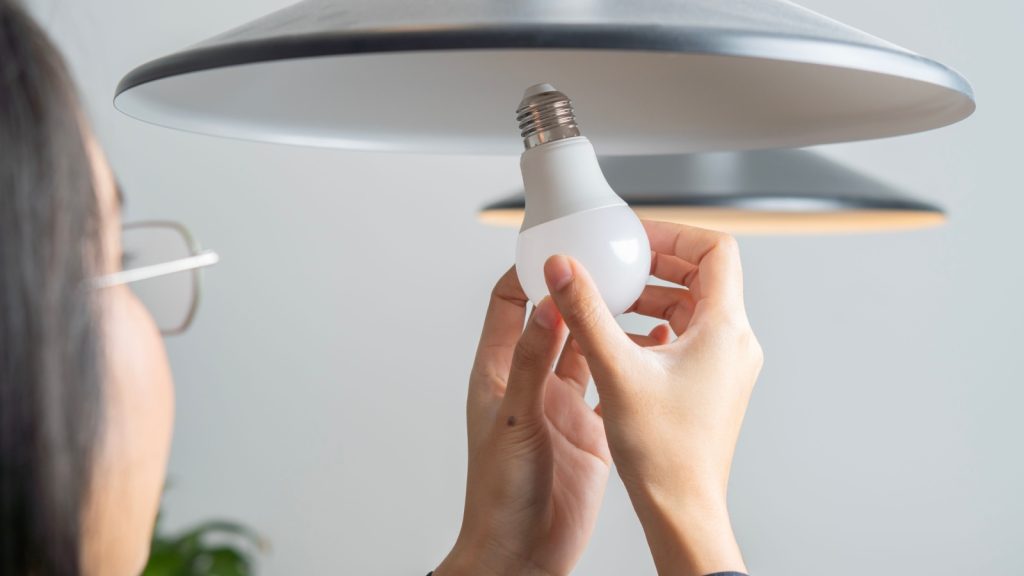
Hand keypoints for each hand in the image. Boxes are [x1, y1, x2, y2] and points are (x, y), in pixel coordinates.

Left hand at [436, 268, 670, 575]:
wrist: (521, 552)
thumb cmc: (499, 494)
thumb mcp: (517, 419)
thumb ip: (533, 362)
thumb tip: (548, 306)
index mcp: (498, 372)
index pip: (507, 303)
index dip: (527, 272)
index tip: (556, 247)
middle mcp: (531, 382)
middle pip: (555, 320)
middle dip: (580, 291)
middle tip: (611, 264)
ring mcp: (563, 405)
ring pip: (590, 349)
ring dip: (611, 324)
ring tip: (643, 298)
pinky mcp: (591, 430)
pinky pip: (614, 385)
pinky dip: (632, 364)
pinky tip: (654, 347)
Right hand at [542, 221, 762, 575]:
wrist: (681, 509)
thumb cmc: (663, 453)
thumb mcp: (615, 369)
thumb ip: (585, 312)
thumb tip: (563, 268)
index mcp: (724, 330)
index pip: (716, 251)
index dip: (676, 235)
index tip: (638, 239)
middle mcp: (734, 343)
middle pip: (705, 276)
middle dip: (659, 264)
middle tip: (621, 263)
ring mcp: (726, 366)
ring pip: (695, 308)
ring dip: (655, 297)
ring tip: (614, 300)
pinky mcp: (712, 385)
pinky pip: (688, 338)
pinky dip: (658, 326)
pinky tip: (622, 340)